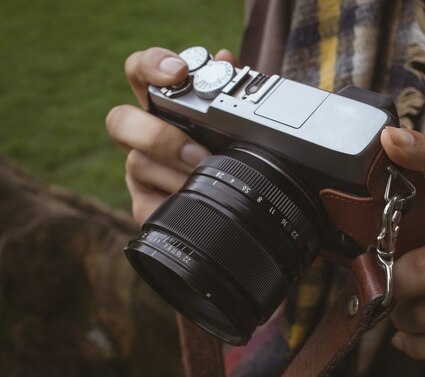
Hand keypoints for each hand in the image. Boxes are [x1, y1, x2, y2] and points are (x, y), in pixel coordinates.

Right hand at [105, 47, 237, 223]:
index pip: (139, 72)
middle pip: (120, 121)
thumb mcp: (237, 119)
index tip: (179, 72)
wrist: (233, 199)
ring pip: (137, 163)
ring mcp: (139, 171)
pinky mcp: (144, 204)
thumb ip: (231, 88)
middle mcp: (142, 136)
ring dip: (177, 174)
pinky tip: (198, 203)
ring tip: (210, 181)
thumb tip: (223, 59)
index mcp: (161, 106)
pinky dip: (175, 202)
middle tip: (197, 152)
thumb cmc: (230, 150)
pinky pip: (148, 204)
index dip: (151, 66)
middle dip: (158, 136)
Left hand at [380, 127, 424, 359]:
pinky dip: (417, 345)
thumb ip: (421, 214)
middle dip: (391, 286)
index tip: (389, 139)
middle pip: (424, 269)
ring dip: (403, 318)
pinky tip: (413, 336)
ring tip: (407, 310)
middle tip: (385, 287)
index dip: (423, 153)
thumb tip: (358, 216)